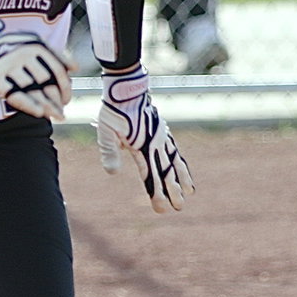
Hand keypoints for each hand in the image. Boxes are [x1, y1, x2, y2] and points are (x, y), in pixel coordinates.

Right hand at [0, 15, 71, 120]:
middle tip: (61, 112)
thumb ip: (56, 54)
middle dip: (55, 99)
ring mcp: (9, 68)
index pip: (57, 70)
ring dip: (46, 105)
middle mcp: (23, 56)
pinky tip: (39, 113)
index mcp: (35, 47)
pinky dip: (28, 105)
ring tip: (54, 116)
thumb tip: (75, 67)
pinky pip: (15, 95)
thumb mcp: (35, 43)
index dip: (65, 87)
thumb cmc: (14, 47)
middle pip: (46, 82)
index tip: (66, 100)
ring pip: (32, 90)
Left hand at [96, 64, 193, 211]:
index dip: (158, 193)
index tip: (163, 208)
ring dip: (182, 177)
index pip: (152, 176)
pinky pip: (174, 148)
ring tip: (190, 191)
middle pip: (166, 172)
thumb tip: (112, 174)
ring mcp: (161, 136)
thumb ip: (109, 152)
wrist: (126, 87)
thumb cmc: (113, 110)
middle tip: (179, 207)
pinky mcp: (161, 129)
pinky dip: (180, 160)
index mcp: (142, 147)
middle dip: (173, 191)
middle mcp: (155, 143)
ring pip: (175, 160)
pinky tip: (181, 166)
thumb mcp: (106, 132)